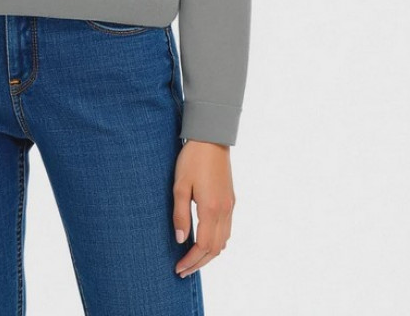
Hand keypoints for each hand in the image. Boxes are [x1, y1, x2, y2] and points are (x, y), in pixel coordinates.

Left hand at [172, 140, 235, 276]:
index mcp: (211, 209)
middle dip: (199, 263)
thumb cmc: (192, 160)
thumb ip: (180, 214)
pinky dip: (216, 242)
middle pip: (215, 249)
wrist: (212, 139)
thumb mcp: (180, 185)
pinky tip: (205, 241)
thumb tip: (181, 240)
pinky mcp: (231, 200)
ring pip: (224, 241)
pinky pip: (227, 230)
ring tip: (192, 260)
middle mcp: (224, 211)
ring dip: (209, 255)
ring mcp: (230, 206)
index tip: (178, 268)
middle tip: (183, 271)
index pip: (203, 246)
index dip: (191, 261)